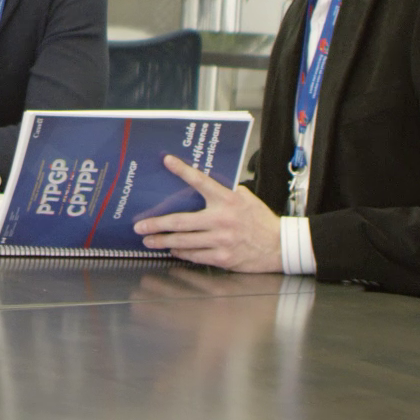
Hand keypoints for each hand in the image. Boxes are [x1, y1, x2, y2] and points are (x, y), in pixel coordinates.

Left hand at [131, 155, 282, 271]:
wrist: (279, 245)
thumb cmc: (259, 220)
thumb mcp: (244, 198)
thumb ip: (223, 192)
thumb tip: (199, 184)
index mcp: (228, 200)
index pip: (201, 181)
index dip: (183, 170)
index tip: (167, 161)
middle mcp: (222, 219)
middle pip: (180, 221)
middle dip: (156, 224)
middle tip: (139, 226)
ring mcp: (221, 240)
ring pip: (183, 241)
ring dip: (163, 241)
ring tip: (149, 240)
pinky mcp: (222, 258)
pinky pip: (194, 255)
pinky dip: (181, 252)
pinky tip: (172, 249)